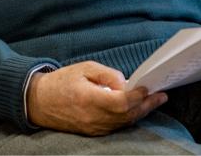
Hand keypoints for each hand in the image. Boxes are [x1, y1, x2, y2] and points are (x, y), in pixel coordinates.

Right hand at [26, 61, 166, 135]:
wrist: (39, 101)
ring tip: (154, 102)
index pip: (120, 102)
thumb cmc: (62, 81)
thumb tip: (127, 83)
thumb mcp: (84, 68)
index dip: (137, 96)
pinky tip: (137, 110)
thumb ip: (108, 74)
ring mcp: (92, 127)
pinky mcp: (91, 132)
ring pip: (123, 123)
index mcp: (88, 98)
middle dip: (146, 105)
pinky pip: (115, 127)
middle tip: (161, 96)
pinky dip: (128, 118)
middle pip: (126, 115)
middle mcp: (91, 117)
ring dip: (140, 113)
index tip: (148, 87)